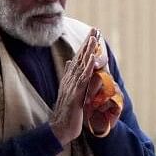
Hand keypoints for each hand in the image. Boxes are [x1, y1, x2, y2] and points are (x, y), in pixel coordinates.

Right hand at [49, 28, 104, 145]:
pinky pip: (83, 80)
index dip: (87, 45)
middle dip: (88, 43)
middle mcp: (71, 79)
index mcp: (71, 77)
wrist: (59, 127)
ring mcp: (73, 86)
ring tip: (95, 39)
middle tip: (95, 28)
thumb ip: (70, 75)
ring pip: (82, 66)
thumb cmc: (66, 110)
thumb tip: (70, 62)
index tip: (93, 32)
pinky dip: (88, 69)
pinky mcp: (76, 95)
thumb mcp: (69, 90)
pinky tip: (93, 59)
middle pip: (81, 57)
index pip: (80, 58)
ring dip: (88, 52)